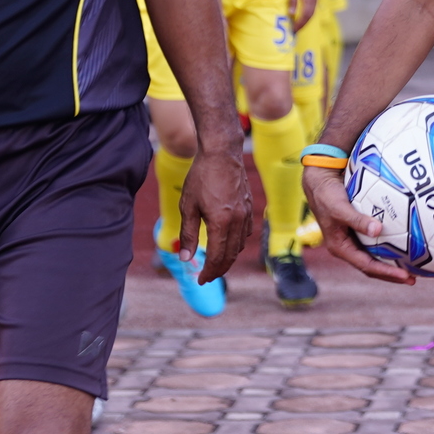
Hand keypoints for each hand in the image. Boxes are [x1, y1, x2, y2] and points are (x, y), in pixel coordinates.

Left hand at [180, 149, 255, 280]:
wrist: (222, 153)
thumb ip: (187, 234)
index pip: (216, 257)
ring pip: (240, 245)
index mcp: (221, 223)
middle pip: (230, 255)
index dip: (208, 272)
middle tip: (207, 277)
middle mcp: (237, 221)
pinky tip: (228, 242)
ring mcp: (246, 214)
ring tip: (216, 263)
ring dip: (228, 258)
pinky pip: (245, 232)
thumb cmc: (201, 177)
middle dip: (218, 269)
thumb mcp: (188, 206)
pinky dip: (237, 243)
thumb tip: (184, 258)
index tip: (200, 280)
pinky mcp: (248, 206)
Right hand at [303, 163, 414, 285]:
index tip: (405, 275)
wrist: (319, 181)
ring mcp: (352, 239)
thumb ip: (357, 220)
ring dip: (391, 262)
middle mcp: (347, 247)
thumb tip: (378, 230)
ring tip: (412, 265)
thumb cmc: (327, 195)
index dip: (387, 272)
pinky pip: (376, 241)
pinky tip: (404, 241)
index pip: (367, 266)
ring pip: (374, 256)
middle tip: (413, 279)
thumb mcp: (340, 209)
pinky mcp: (357, 230)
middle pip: (372, 267)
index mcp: (340, 248)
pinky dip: (389, 244)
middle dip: (391, 274)